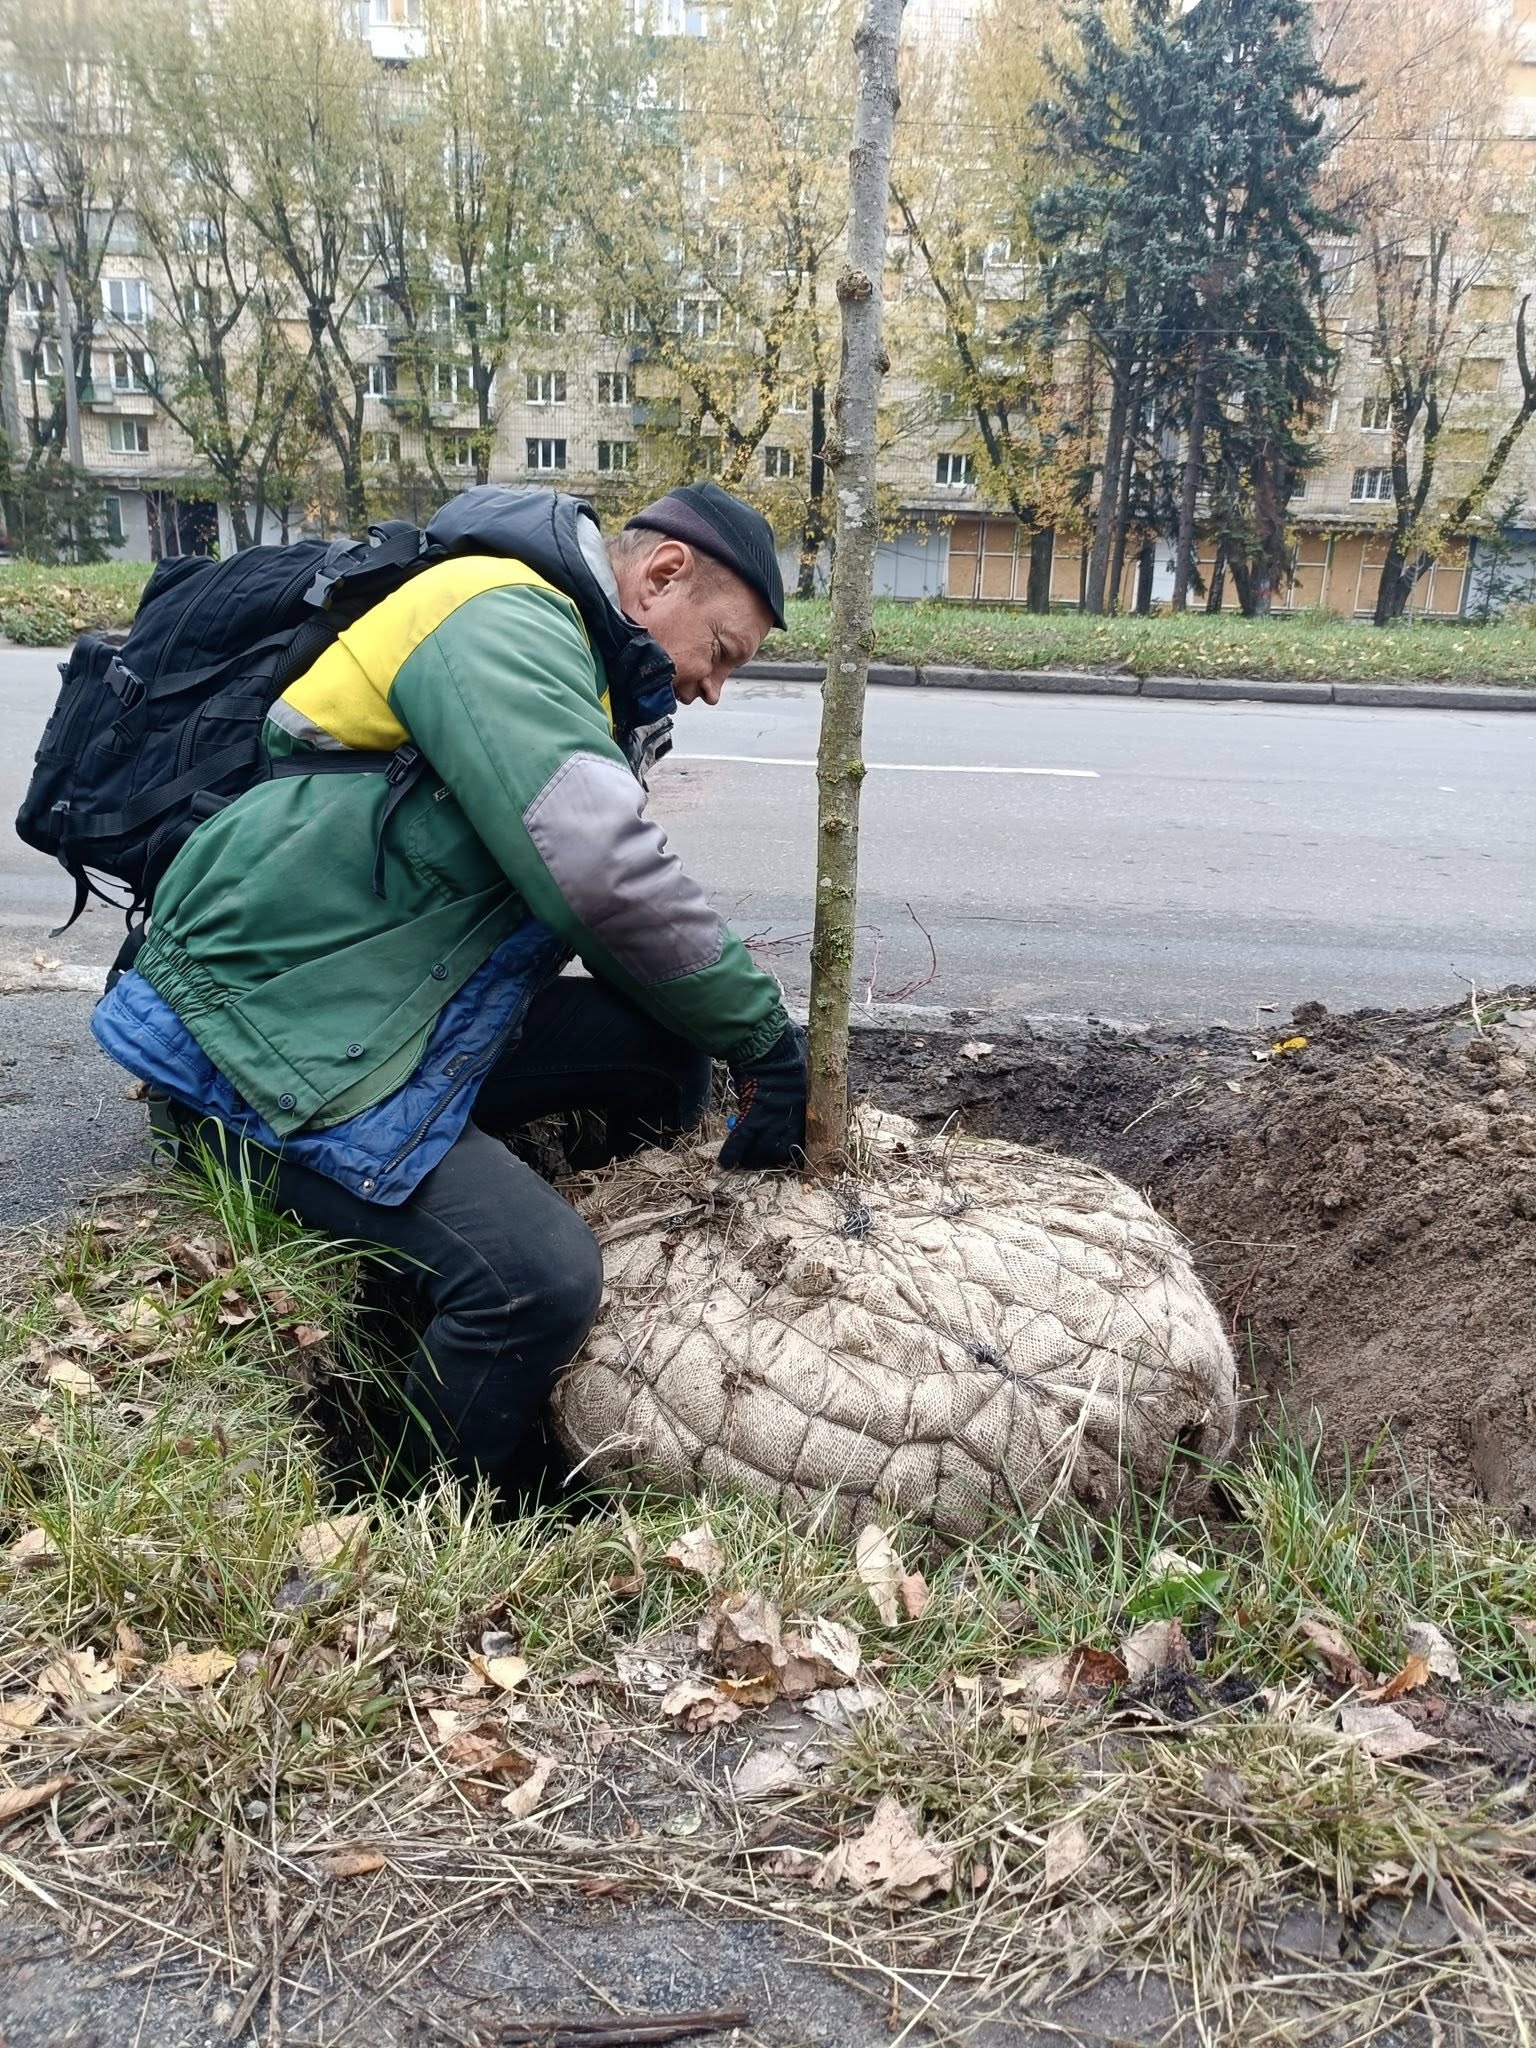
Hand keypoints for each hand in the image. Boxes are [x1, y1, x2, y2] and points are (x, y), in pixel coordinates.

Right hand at [718, 1024, 806, 1169]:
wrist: (769, 1046)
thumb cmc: (789, 1048)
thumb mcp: (807, 1065)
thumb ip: (806, 1076)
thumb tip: (807, 1073)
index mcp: (809, 1107)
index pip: (804, 1137)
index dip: (792, 1145)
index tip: (783, 1147)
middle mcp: (795, 1119)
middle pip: (784, 1149)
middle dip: (771, 1155)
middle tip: (760, 1156)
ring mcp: (774, 1120)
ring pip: (764, 1149)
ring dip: (753, 1156)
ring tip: (743, 1160)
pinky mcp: (753, 1117)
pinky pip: (741, 1141)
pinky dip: (732, 1152)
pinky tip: (725, 1162)